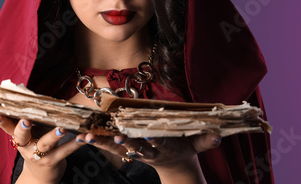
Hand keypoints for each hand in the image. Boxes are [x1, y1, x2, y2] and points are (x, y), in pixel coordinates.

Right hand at [0, 115, 81, 183]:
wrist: (41, 178)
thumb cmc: (36, 149)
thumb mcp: (30, 137)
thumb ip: (29, 121)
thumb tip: (29, 96)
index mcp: (19, 138)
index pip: (9, 128)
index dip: (2, 122)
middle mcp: (26, 147)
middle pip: (22, 136)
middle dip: (23, 127)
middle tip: (26, 120)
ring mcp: (39, 155)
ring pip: (45, 144)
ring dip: (54, 135)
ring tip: (62, 128)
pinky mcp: (53, 161)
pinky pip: (64, 151)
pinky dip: (75, 143)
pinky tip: (83, 137)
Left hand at [74, 132, 220, 183]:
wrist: (175, 165)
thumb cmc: (186, 148)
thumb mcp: (198, 145)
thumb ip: (206, 140)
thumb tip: (218, 135)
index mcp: (165, 146)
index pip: (155, 142)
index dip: (147, 139)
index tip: (138, 134)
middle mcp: (148, 150)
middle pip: (133, 146)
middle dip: (121, 142)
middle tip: (109, 137)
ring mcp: (137, 152)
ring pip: (117, 148)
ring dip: (102, 143)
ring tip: (85, 137)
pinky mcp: (128, 151)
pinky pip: (111, 147)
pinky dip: (98, 142)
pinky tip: (82, 137)